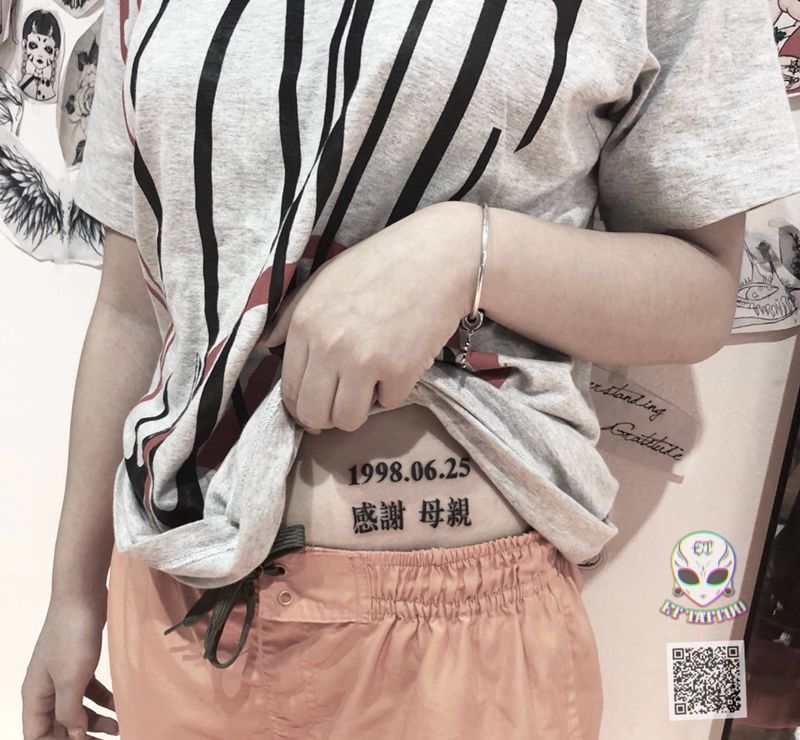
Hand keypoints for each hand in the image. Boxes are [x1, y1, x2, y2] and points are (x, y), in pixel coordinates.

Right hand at [22, 592, 117, 738]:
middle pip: (57, 725)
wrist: (83, 595)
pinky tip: (119, 705)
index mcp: (34, 696)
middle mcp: (45, 688)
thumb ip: (69, 712)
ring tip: (119, 728)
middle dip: (79, 738)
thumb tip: (75, 737)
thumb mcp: (71, 680)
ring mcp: (62, 674)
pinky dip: (102, 700)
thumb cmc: (72, 635)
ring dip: (95, 721)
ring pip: (76, 709)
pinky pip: (89, 690)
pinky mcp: (80, 662)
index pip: (36, 735)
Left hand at [259, 201, 477, 432]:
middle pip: (314, 414)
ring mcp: (365, 360)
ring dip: (359, 410)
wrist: (439, 257)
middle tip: (342, 404)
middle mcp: (329, 345)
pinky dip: (394, 391)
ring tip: (370, 385)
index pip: (290, 390)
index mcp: (305, 323)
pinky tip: (400, 363)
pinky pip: (388, 404)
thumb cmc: (379, 265)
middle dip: (326, 417)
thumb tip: (265, 348)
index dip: (302, 405)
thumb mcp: (323, 281)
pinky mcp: (401, 370)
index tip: (317, 404)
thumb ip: (289, 316)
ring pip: (347, 421)